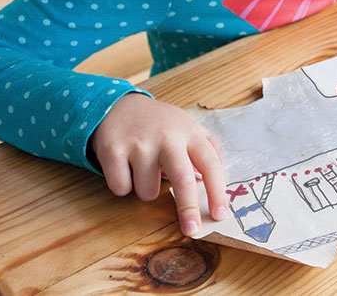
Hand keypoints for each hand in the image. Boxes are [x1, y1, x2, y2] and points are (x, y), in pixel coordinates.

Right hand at [90, 92, 226, 235]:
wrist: (116, 105)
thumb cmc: (158, 123)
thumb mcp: (185, 125)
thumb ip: (207, 144)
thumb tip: (223, 170)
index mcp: (188, 132)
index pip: (210, 163)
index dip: (217, 192)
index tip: (219, 215)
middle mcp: (166, 136)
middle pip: (182, 180)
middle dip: (188, 209)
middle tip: (191, 230)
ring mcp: (139, 143)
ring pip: (148, 192)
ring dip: (146, 190)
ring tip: (143, 169)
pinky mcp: (113, 150)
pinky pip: (121, 188)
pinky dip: (123, 185)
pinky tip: (124, 166)